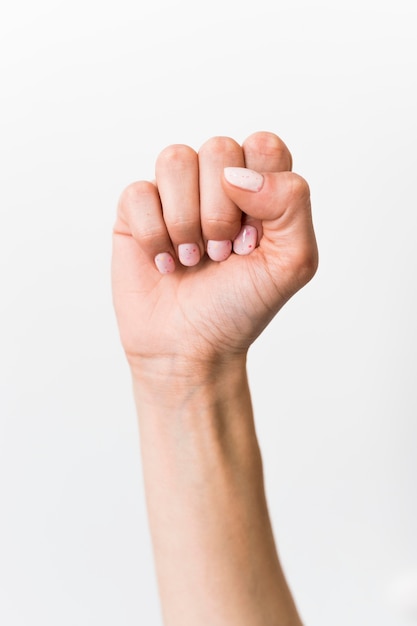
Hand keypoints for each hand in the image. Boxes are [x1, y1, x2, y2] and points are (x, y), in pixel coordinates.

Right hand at [112, 132, 317, 373]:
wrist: (191, 347)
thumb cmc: (241, 306)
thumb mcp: (292, 263)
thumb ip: (291, 204)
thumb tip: (237, 174)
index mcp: (260, 188)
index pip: (264, 146)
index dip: (259, 191)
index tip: (252, 239)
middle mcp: (217, 182)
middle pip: (218, 149)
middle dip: (220, 212)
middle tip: (221, 254)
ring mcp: (175, 193)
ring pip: (175, 160)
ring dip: (185, 221)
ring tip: (193, 258)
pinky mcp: (136, 209)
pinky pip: (139, 192)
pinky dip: (154, 235)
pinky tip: (165, 262)